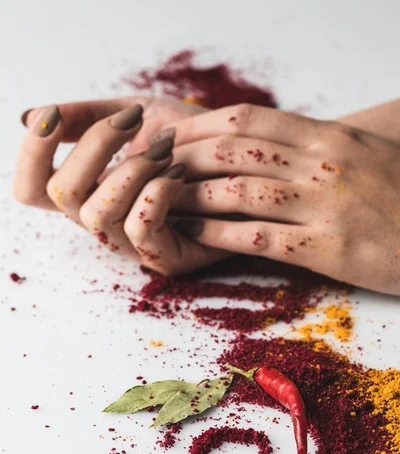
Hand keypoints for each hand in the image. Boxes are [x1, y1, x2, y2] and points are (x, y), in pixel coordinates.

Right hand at [13, 97, 225, 273]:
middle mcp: (101, 220)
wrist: (246, 163)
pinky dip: (157, 191)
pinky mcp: (165, 258)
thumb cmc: (194, 142)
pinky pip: (140, 229)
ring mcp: (130, 244)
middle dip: (94, 145)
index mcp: (88, 189)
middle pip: (59, 194)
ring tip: (166, 148)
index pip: (31, 188)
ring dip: (132, 168)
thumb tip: (28, 115)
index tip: (52, 118)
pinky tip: (180, 173)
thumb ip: (88, 116)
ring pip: (97, 213)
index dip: (30, 154)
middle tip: (133, 121)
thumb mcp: (138, 115)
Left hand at [162, 103, 399, 294]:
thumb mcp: (359, 152)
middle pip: (233, 151)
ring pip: (239, 192)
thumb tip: (261, 141)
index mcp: (328, 137)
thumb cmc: (398, 193)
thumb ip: (312, 144)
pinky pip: (259, 238)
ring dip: (192, 197)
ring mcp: (324, 206)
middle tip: (152, 171)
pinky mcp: (327, 249)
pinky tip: (194, 234)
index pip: (247, 121)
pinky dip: (219, 235)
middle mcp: (322, 164)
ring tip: (162, 203)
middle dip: (183, 159)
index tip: (169, 139)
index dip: (198, 127)